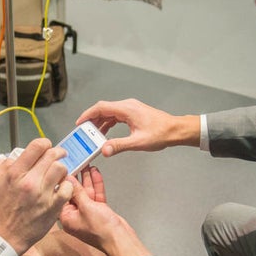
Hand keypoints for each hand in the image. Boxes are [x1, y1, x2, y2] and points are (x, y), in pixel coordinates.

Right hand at [0, 138, 72, 254]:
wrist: (6, 236)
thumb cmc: (0, 210)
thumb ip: (5, 166)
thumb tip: (18, 156)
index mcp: (15, 174)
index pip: (36, 146)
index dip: (44, 143)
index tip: (47, 146)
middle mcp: (29, 182)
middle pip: (52, 155)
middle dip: (57, 152)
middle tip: (59, 155)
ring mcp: (43, 195)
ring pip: (61, 169)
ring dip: (61, 169)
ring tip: (58, 173)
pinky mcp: (53, 207)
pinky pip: (67, 188)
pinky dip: (67, 185)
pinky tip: (61, 187)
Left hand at [60, 167, 150, 255]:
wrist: (120, 239)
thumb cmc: (102, 231)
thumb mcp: (86, 207)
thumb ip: (77, 192)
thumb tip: (69, 180)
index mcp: (66, 218)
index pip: (62, 196)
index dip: (64, 182)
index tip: (65, 169)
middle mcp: (75, 216)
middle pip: (74, 193)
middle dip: (77, 178)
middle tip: (77, 164)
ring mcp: (87, 213)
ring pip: (86, 192)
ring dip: (87, 179)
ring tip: (87, 165)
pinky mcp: (98, 211)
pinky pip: (95, 195)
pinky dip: (96, 185)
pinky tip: (95, 174)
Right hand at [76, 99, 200, 156]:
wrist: (175, 130)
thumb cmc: (161, 133)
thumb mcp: (138, 142)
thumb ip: (118, 145)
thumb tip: (104, 149)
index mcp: (127, 109)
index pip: (101, 108)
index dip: (88, 115)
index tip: (79, 123)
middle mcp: (127, 105)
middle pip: (103, 109)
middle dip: (91, 120)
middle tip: (83, 131)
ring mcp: (131, 108)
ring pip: (109, 112)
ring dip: (100, 122)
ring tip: (92, 134)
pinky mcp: (133, 113)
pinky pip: (116, 115)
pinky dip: (108, 123)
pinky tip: (105, 133)